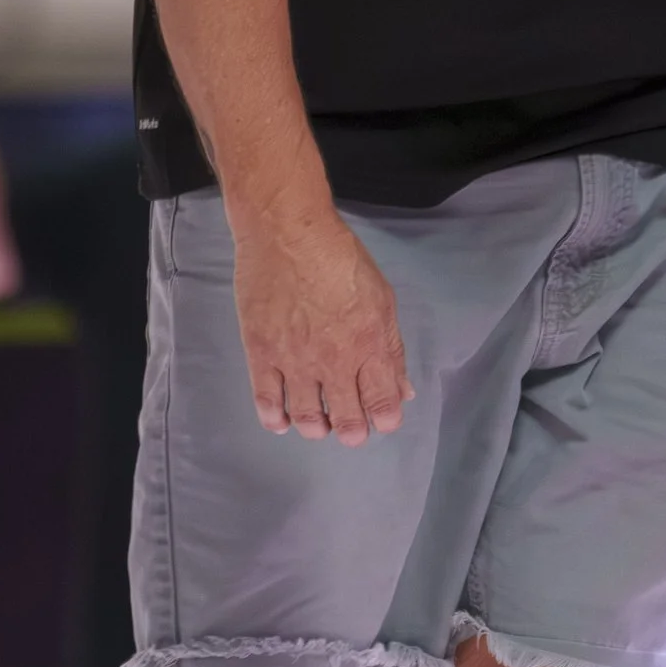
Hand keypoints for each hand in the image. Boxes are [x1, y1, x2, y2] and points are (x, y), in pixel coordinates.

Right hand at [232, 207, 409, 443]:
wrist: (287, 234)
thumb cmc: (339, 258)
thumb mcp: (382, 299)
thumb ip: (392, 349)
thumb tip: (403, 388)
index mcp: (369, 347)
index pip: (383, 403)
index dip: (385, 420)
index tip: (383, 420)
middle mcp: (334, 361)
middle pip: (346, 419)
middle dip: (352, 432)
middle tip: (351, 430)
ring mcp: (295, 361)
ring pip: (306, 417)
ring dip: (315, 429)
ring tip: (318, 426)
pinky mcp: (262, 353)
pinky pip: (266, 401)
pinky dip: (274, 418)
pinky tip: (281, 422)